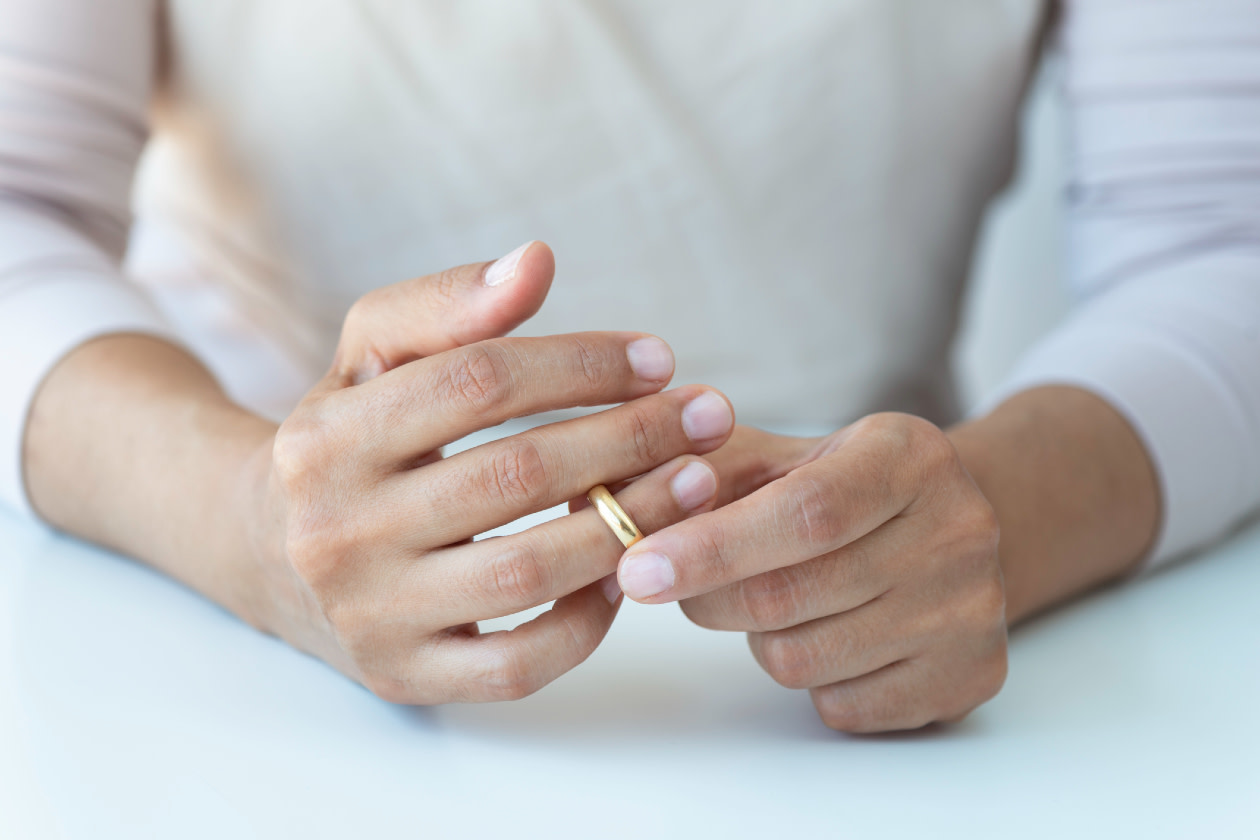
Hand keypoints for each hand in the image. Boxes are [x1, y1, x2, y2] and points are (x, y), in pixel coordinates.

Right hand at [242, 242, 734, 702]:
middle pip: (516, 473)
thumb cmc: (348, 439)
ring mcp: (371, 614)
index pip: (478, 380)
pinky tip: (627, 567)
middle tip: (708, 417)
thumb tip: (538, 261)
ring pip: (529, 569)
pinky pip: (520, 662)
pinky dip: (588, 618)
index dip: (583, 363)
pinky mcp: (405, 676)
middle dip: (631, 438)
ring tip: (694, 483)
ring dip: (631, 521)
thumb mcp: (369, 355)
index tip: (658, 360)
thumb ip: (447, 304)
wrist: (269, 552)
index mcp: (326, 435)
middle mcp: (337, 529)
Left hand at [615, 415, 1004, 732]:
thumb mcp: (781, 454)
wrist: (951, 528)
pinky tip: (823, 631)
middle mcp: (958, 531)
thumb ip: (696, 469)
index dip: (712, 546)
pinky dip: (808, 678)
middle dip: (708, 595)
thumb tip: (600, 498)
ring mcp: (971, 611)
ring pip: (803, 659)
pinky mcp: (968, 677)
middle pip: (790, 594)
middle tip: (674, 580)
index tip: (636, 568)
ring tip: (772, 597)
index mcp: (909, 457)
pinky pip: (839, 704)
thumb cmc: (840, 488)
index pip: (804, 512)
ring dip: (756, 637)